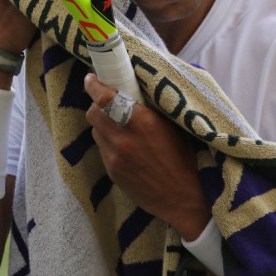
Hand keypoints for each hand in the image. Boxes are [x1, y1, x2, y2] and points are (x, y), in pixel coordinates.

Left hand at [84, 73, 211, 239]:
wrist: (184, 197)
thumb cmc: (184, 157)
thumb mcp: (171, 125)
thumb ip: (147, 109)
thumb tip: (130, 92)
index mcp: (141, 121)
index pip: (104, 97)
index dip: (94, 85)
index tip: (92, 79)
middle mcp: (123, 138)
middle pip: (93, 113)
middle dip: (97, 104)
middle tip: (107, 102)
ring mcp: (114, 157)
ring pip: (95, 131)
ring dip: (102, 124)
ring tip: (118, 126)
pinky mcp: (112, 172)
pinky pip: (102, 149)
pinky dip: (108, 142)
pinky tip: (123, 146)